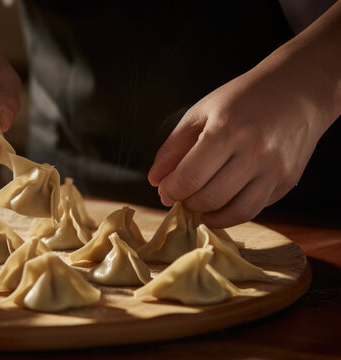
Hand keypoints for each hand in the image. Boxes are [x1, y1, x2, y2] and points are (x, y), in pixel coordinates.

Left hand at [147, 54, 333, 227]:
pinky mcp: (287, 181)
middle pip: (209, 198)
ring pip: (233, 212)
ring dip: (208, 215)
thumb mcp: (201, 113)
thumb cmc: (243, 99)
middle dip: (186, 203)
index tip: (165, 190)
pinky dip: (231, 214)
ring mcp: (274, 169)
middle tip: (180, 196)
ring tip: (197, 204)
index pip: (189, 178)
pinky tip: (219, 204)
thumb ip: (173, 147)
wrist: (298, 90)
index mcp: (227, 130)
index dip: (171, 191)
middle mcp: (255, 152)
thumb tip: (155, 181)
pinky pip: (254, 209)